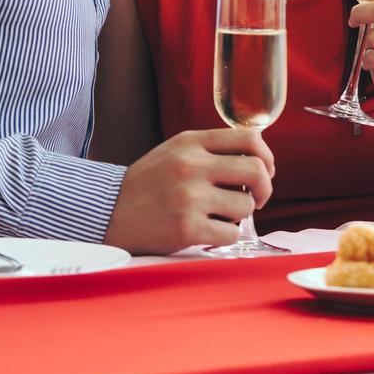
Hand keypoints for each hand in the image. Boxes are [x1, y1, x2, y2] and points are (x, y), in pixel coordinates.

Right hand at [103, 128, 274, 254]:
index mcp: (191, 142)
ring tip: (220, 214)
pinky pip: (232, 233)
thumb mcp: (175, 151)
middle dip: (264, 188)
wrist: (106, 212)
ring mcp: (189, 197)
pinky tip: (209, 231)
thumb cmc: (147, 183)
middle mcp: (191, 166)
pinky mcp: (187, 228)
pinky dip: (226, 235)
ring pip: (246, 205)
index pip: (250, 138)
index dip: (267, 156)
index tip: (265, 171)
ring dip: (240, 214)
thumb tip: (258, 157)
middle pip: (256, 170)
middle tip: (256, 199)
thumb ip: (212, 149)